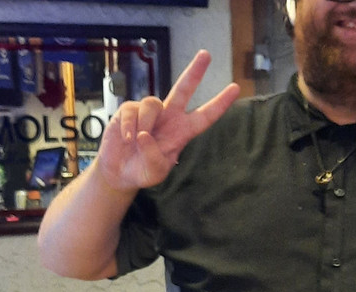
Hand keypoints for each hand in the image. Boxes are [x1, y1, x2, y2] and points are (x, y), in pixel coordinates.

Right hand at [95, 50, 239, 191]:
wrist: (120, 172)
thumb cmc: (142, 171)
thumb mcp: (154, 172)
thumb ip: (154, 156)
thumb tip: (144, 134)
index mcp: (182, 132)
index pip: (205, 116)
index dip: (220, 103)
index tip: (235, 88)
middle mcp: (168, 117)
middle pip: (184, 89)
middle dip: (195, 71)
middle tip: (206, 54)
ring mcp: (149, 112)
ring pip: (152, 103)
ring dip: (145, 124)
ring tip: (135, 141)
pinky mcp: (129, 110)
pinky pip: (132, 111)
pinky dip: (128, 128)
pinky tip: (126, 139)